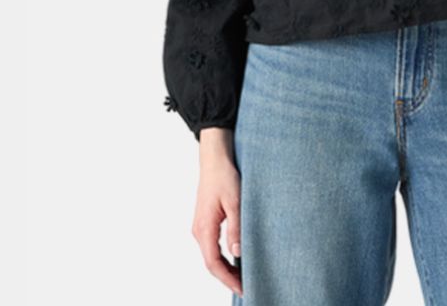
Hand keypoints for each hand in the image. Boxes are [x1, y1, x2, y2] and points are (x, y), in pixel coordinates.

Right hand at [191, 128, 241, 295]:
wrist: (214, 157)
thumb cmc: (224, 175)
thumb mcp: (235, 201)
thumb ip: (237, 227)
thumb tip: (238, 253)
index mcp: (204, 228)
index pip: (214, 264)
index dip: (228, 279)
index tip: (243, 288)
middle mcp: (199, 230)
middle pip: (212, 263)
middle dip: (228, 277)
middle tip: (247, 286)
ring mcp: (201, 226)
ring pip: (212, 255)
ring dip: (226, 267)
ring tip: (244, 276)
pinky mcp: (206, 221)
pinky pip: (213, 245)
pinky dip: (224, 256)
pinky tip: (236, 257)